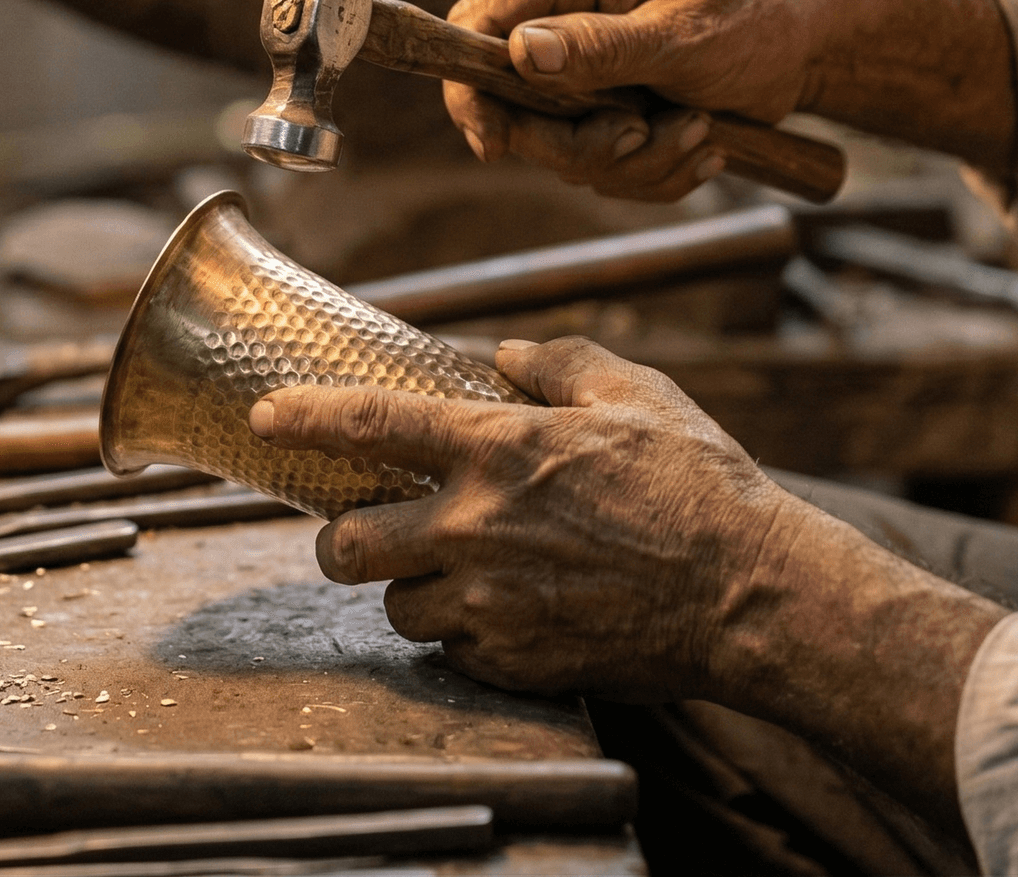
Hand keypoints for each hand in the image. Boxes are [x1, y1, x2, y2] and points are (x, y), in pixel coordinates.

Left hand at [249, 337, 1004, 828]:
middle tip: (369, 527)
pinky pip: (451, 653)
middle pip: (344, 545)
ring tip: (456, 572)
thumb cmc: (699, 485)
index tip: (264, 416)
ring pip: (395, 606)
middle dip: (342, 537)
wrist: (753, 595)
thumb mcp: (636, 394)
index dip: (304, 416)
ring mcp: (490, 604)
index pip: (368, 424)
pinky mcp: (515, 662)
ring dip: (410, 588)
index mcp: (497, 450)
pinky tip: (503, 611)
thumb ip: (559, 364)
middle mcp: (475, 529)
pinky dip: (462, 634)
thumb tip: (506, 354)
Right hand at [443, 0, 829, 199]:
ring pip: (557, 144)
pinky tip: (699, 142)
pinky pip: (596, 161)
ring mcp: (579, 59)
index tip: (496, 145)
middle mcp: (562, 8)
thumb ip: (600, 46)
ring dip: (631, 159)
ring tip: (698, 132)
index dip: (472, 90)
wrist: (809, 46)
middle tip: (644, 136)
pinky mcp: (600, 100)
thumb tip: (521, 53)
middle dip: (581, 141)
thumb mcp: (684, 35)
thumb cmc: (757, 19)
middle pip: (512, 103)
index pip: (478, 23)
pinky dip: (649, 169)